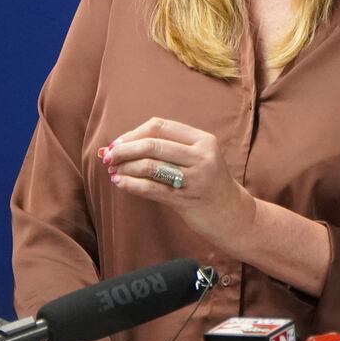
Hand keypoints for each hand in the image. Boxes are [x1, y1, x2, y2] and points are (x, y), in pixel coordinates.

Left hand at [102, 118, 256, 247]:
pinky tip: (119, 182)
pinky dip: (130, 184)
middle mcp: (201, 156)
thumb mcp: (198, 157)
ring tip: (112, 170)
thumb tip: (126, 141)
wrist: (231, 214)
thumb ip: (170, 147)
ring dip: (125, 166)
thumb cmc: (208, 183)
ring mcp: (195, 178)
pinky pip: (150, 188)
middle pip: (152, 144)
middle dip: (124, 149)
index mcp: (203, 140)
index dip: (134, 133)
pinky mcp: (186, 200)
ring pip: (149, 165)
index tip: (117, 142)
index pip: (160, 126)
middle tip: (107, 156)